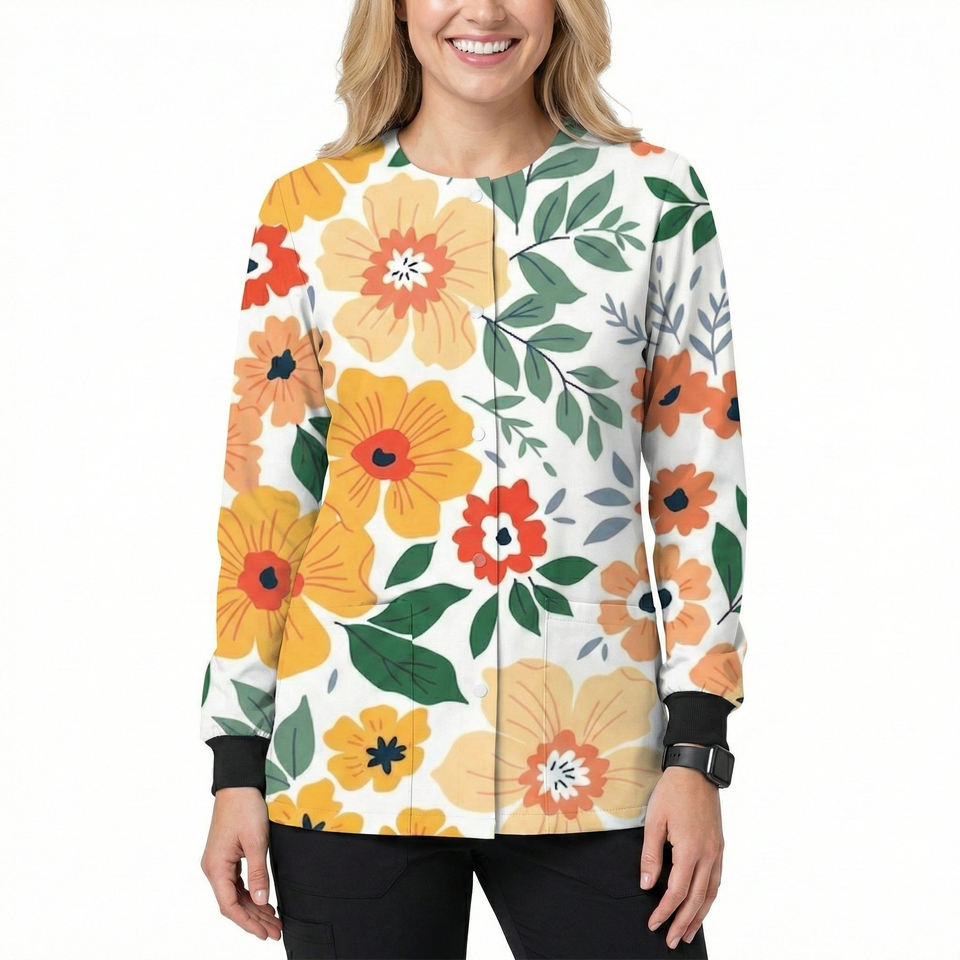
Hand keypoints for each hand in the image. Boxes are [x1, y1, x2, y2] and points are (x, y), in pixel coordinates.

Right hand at [200, 787, 282, 940]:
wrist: (238, 783)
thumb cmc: (245, 807)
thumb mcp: (256, 841)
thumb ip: (258, 873)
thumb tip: (262, 901)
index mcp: (216, 867)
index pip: (230, 905)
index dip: (248, 922)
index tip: (265, 933)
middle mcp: (213, 868)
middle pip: (233, 903)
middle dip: (255, 919)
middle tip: (276, 931)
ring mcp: (219, 863)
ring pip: (236, 894)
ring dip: (254, 908)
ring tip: (274, 921)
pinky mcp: (226, 856)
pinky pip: (237, 882)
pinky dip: (251, 893)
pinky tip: (264, 902)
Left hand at [639, 747, 723, 950]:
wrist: (696, 771)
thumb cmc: (672, 792)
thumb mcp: (654, 821)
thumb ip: (651, 855)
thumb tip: (647, 884)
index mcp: (689, 850)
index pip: (676, 892)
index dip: (664, 911)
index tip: (653, 923)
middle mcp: (708, 855)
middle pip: (696, 899)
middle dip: (683, 922)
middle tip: (671, 941)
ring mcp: (716, 851)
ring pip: (710, 894)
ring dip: (699, 916)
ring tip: (688, 933)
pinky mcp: (719, 846)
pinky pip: (717, 879)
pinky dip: (709, 898)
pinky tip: (702, 905)